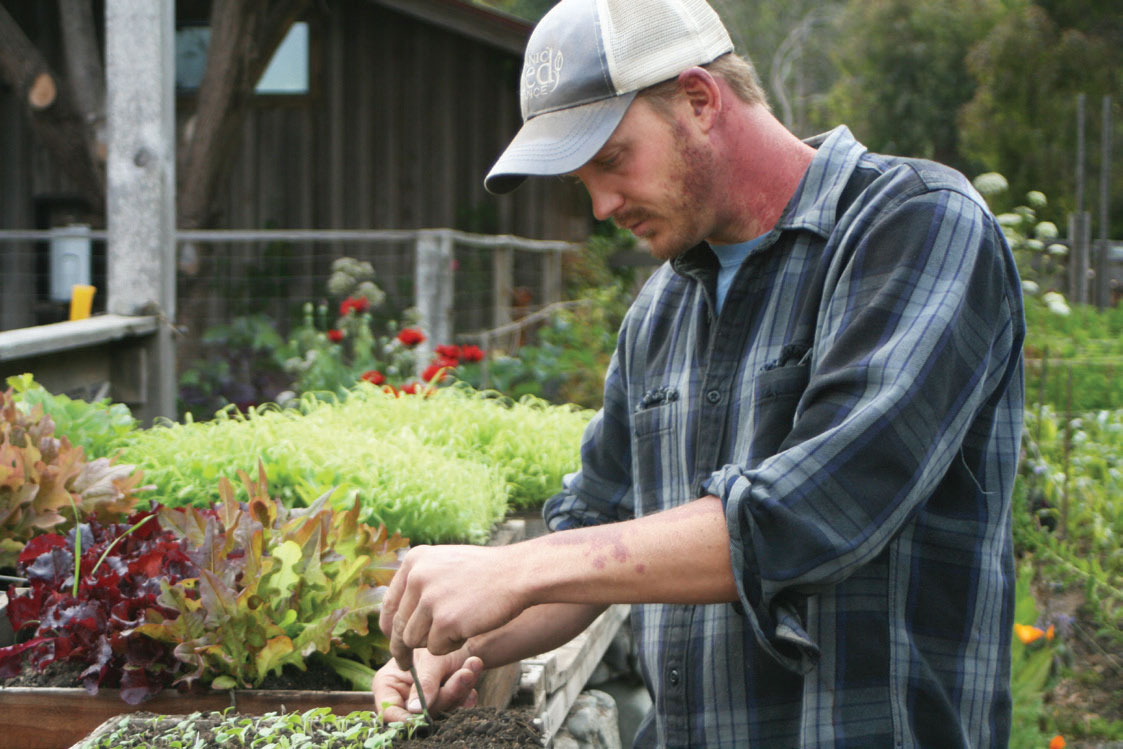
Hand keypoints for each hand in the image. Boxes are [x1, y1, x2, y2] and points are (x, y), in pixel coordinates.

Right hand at [372, 646, 482, 723]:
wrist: (458, 632)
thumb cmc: (437, 637)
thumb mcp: (430, 658)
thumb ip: (425, 683)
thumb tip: (416, 710)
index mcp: (388, 684)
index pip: (389, 711)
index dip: (403, 719)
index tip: (423, 719)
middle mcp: (403, 697)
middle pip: (419, 714)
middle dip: (445, 696)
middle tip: (464, 675)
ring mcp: (424, 702)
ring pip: (440, 711)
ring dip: (460, 691)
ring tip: (472, 666)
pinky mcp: (443, 703)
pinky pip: (454, 708)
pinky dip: (466, 693)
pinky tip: (473, 672)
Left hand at [378, 544, 528, 669]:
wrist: (517, 574)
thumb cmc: (486, 572)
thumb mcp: (445, 563)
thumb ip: (421, 580)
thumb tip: (398, 613)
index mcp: (415, 560)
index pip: (389, 602)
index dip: (390, 626)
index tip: (393, 640)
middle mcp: (417, 577)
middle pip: (400, 626)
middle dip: (402, 648)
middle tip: (405, 663)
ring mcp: (430, 599)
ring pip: (415, 640)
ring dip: (434, 642)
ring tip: (458, 627)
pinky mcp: (445, 621)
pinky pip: (436, 649)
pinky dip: (451, 646)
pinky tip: (468, 628)